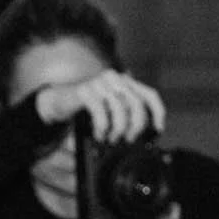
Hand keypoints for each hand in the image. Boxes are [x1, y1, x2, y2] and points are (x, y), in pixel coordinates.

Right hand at [34, 67, 164, 142]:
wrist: (60, 101)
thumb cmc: (89, 109)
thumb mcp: (111, 112)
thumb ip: (126, 116)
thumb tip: (141, 135)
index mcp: (125, 82)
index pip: (150, 95)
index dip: (158, 113)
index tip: (158, 130)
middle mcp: (115, 78)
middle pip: (137, 105)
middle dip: (136, 128)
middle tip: (128, 140)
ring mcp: (100, 83)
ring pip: (120, 110)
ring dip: (117, 131)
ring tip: (111, 139)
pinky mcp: (85, 90)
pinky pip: (101, 113)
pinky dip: (102, 128)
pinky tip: (99, 134)